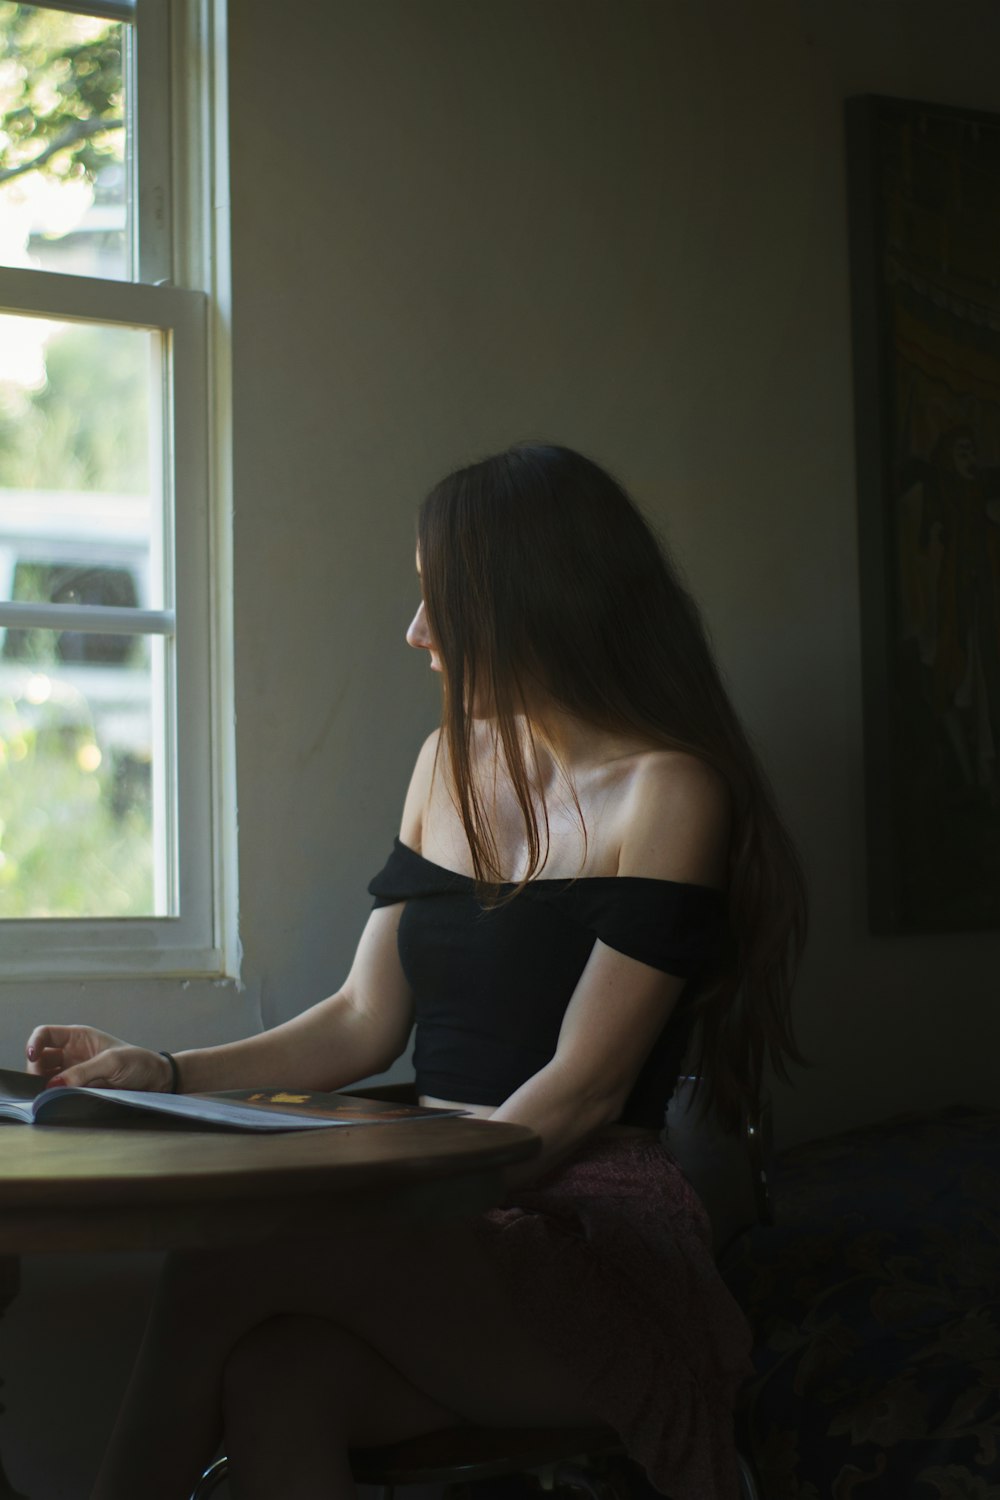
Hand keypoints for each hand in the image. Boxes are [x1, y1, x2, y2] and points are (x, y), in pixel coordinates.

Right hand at [25, 1025, 172, 1092]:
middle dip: (36, 1070)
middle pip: (40, 1059)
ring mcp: (74, 1072)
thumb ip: (83, 1072)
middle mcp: (72, 1053)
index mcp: (78, 1037)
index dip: (34, 1043)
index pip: (45, 1034)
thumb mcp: (112, 1062)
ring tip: (51, 1095)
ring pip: (46, 1078)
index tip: (32, 1056)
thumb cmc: (139, 1063)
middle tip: (44, 1084)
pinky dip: (54, 1097)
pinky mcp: (79, 1089)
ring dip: (44, 1086)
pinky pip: (59, 1092)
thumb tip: (53, 1085)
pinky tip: (57, 1101)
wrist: (157, 1081)